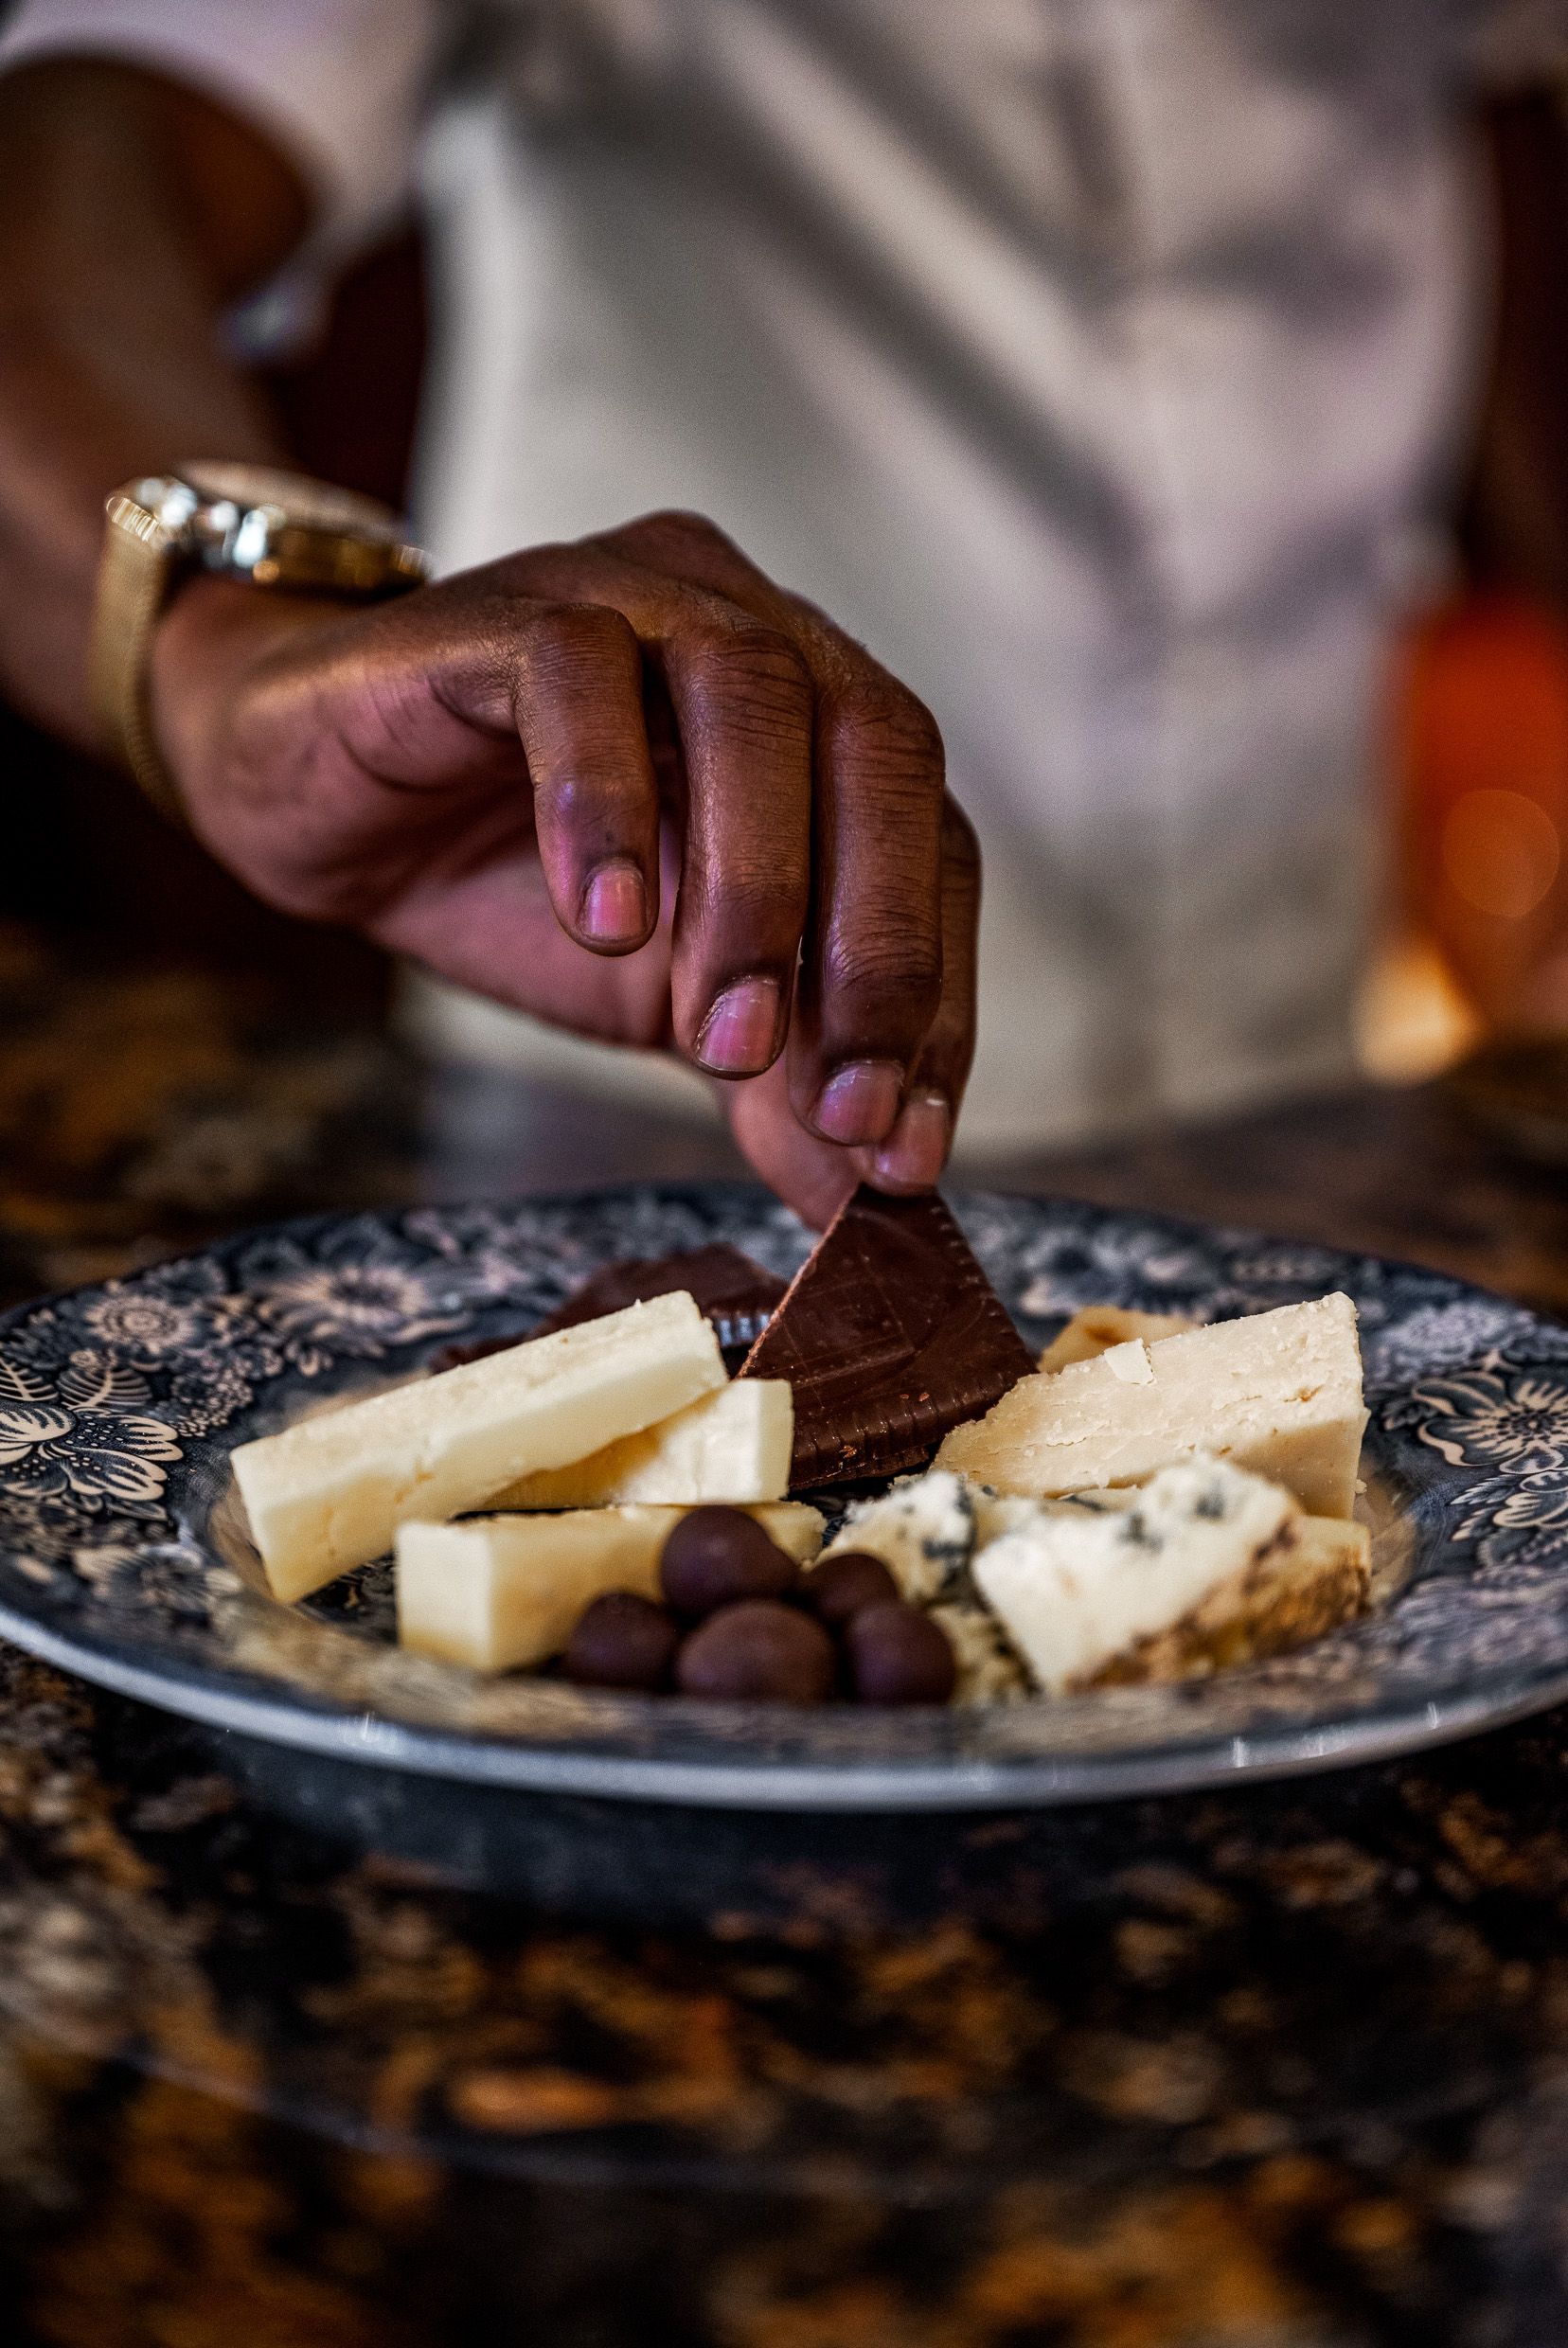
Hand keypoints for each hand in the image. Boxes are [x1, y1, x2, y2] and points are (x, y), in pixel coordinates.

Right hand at [150, 510, 977, 1224]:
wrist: (310, 803)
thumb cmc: (506, 876)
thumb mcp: (668, 1000)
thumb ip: (777, 1079)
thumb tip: (875, 1199)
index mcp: (818, 721)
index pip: (933, 838)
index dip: (937, 993)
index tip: (901, 1145)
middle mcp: (751, 630)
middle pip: (880, 744)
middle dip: (878, 938)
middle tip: (836, 1096)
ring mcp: (633, 600)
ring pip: (750, 692)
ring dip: (757, 882)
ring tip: (718, 1029)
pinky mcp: (504, 614)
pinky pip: (577, 674)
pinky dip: (607, 804)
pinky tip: (603, 922)